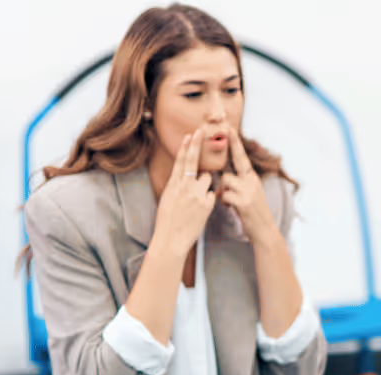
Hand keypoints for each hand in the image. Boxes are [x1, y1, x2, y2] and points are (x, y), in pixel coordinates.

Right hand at [153, 129, 215, 255]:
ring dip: (206, 185)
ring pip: (208, 179)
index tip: (191, 134)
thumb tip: (184, 176)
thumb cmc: (168, 221)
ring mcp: (196, 194)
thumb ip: (178, 186)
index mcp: (173, 184)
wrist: (171, 239)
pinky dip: (209, 201)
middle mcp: (184, 186)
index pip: (181, 161)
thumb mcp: (168, 199)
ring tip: (196, 200)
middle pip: (193, 161)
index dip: (186, 147)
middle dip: (197, 144)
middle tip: (201, 130)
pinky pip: (212, 195)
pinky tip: (201, 211)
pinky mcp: (206, 203)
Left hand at [218, 127, 277, 241]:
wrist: (265, 231)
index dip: (235, 143)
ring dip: (222, 190)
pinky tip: (230, 207)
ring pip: (225, 180)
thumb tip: (224, 178)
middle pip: (233, 165)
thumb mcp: (249, 195)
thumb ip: (238, 184)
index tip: (229, 128)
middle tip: (225, 130)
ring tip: (228, 201)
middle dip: (229, 150)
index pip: (242, 158)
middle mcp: (252, 181)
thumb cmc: (254, 214)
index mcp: (252, 179)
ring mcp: (249, 191)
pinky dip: (223, 201)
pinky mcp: (244, 202)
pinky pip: (224, 195)